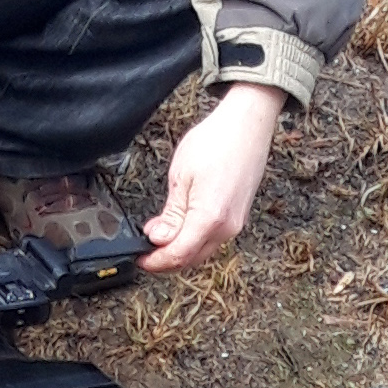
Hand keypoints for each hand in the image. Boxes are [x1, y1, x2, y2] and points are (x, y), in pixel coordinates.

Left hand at [142, 82, 283, 273]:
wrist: (247, 126)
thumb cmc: (216, 142)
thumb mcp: (180, 177)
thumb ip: (171, 214)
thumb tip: (158, 238)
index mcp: (209, 218)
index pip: (178, 255)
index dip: (155, 262)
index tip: (140, 258)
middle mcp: (227, 228)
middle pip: (191, 259)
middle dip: (166, 259)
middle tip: (144, 250)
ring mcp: (236, 223)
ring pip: (202, 250)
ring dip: (180, 250)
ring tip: (159, 236)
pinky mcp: (239, 216)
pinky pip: (213, 239)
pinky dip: (194, 239)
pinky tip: (181, 228)